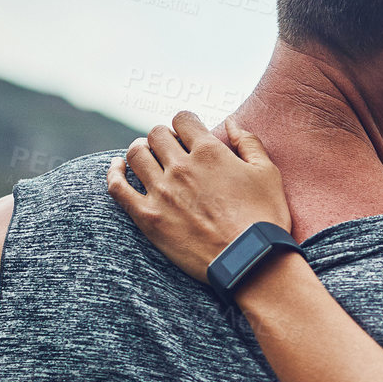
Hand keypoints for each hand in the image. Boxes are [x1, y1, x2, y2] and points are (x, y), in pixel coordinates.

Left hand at [106, 111, 292, 282]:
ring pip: (136, 155)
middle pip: (157, 134)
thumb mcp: (268, 173)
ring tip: (147, 157)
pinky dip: (114, 173)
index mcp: (210, 152)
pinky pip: (118, 188)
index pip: (183, 119)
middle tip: (170, 149)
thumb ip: (248, 142)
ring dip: (141, 150)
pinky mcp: (148, 217)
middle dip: (164, 137)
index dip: (186, 123)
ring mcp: (161, 191)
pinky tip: (117, 168)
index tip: (189, 134)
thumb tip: (230, 122)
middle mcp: (181, 166)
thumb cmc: (264, 219)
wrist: (249, 261)